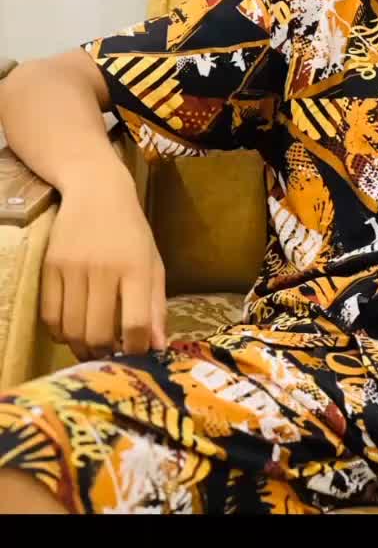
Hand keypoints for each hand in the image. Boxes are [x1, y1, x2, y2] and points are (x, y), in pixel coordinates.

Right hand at [40, 169, 166, 361]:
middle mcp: (104, 268)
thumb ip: (156, 306)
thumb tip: (158, 346)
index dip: (135, 349)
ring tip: (90, 348)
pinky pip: (50, 315)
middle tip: (108, 356)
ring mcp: (74, 267)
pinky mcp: (50, 266)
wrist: (96, 191)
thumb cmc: (130, 231)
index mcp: (136, 268)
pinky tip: (70, 331)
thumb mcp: (152, 263)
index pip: (135, 323)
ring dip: (81, 347)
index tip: (135, 354)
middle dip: (104, 354)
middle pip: (98, 332)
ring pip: (72, 328)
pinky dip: (59, 332)